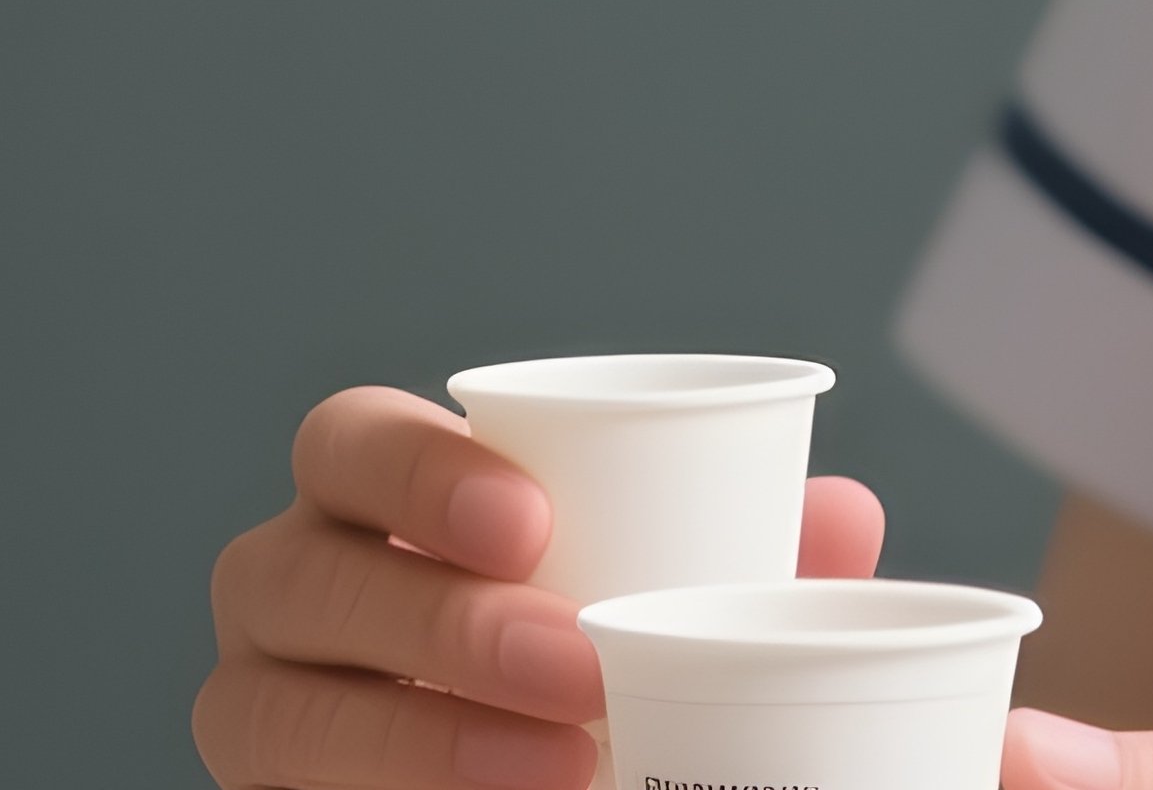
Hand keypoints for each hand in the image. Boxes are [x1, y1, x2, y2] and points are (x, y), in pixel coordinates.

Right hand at [193, 386, 883, 789]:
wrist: (532, 745)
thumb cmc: (588, 621)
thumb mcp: (662, 573)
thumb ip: (747, 543)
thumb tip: (849, 515)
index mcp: (366, 489)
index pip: (345, 439)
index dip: (417, 469)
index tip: (534, 521)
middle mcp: (287, 581)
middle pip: (297, 575)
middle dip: (438, 622)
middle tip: (576, 667)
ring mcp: (260, 699)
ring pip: (269, 711)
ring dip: (414, 741)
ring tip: (559, 767)